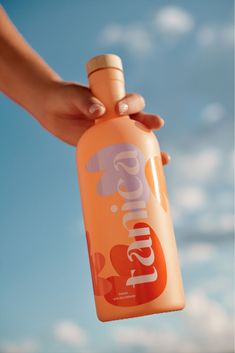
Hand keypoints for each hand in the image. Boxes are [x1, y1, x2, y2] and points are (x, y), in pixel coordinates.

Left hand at [37, 81, 170, 164]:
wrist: (53, 111)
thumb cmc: (66, 98)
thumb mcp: (75, 96)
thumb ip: (86, 101)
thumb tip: (99, 112)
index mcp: (116, 101)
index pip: (131, 101)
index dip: (131, 104)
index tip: (120, 109)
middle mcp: (119, 118)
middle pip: (141, 120)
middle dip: (150, 123)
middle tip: (157, 124)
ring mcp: (113, 134)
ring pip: (135, 141)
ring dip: (150, 149)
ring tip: (163, 159)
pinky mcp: (104, 148)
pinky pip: (119, 157)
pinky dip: (130, 166)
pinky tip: (140, 176)